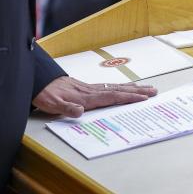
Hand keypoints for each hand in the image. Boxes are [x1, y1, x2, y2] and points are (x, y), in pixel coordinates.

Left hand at [33, 76, 156, 117]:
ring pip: (116, 87)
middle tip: (153, 91)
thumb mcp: (53, 105)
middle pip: (118, 90)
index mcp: (87, 97)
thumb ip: (67, 108)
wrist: (39, 82)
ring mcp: (91, 88)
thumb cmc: (46, 95)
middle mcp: (92, 91)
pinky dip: (121, 88)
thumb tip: (81, 111)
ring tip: (146, 88)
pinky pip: (109, 87)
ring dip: (132, 88)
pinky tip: (125, 88)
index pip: (112, 97)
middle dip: (137, 91)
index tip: (143, 98)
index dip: (128, 97)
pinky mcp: (88, 88)